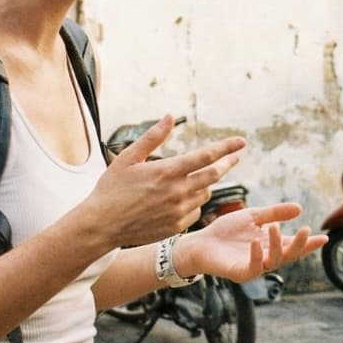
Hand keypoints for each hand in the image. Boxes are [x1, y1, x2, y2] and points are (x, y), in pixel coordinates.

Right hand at [82, 116, 245, 249]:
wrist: (101, 225)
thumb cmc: (112, 188)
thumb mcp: (128, 158)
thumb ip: (152, 137)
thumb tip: (170, 117)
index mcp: (167, 171)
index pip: (205, 156)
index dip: (226, 148)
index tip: (241, 142)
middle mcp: (177, 192)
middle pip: (214, 175)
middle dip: (227, 164)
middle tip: (234, 157)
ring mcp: (178, 211)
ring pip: (205, 193)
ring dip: (207, 183)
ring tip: (199, 177)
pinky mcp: (176, 226)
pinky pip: (196, 211)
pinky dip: (194, 201)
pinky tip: (183, 198)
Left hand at [173, 203, 322, 281]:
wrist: (200, 242)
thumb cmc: (225, 231)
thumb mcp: (253, 216)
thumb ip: (274, 213)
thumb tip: (299, 208)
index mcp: (270, 245)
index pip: (294, 245)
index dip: (309, 243)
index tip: (324, 238)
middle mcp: (266, 258)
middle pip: (289, 255)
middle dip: (300, 245)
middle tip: (306, 230)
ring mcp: (254, 267)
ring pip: (275, 261)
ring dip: (278, 245)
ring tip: (274, 228)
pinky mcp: (240, 273)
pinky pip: (254, 268)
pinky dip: (257, 256)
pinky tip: (256, 243)